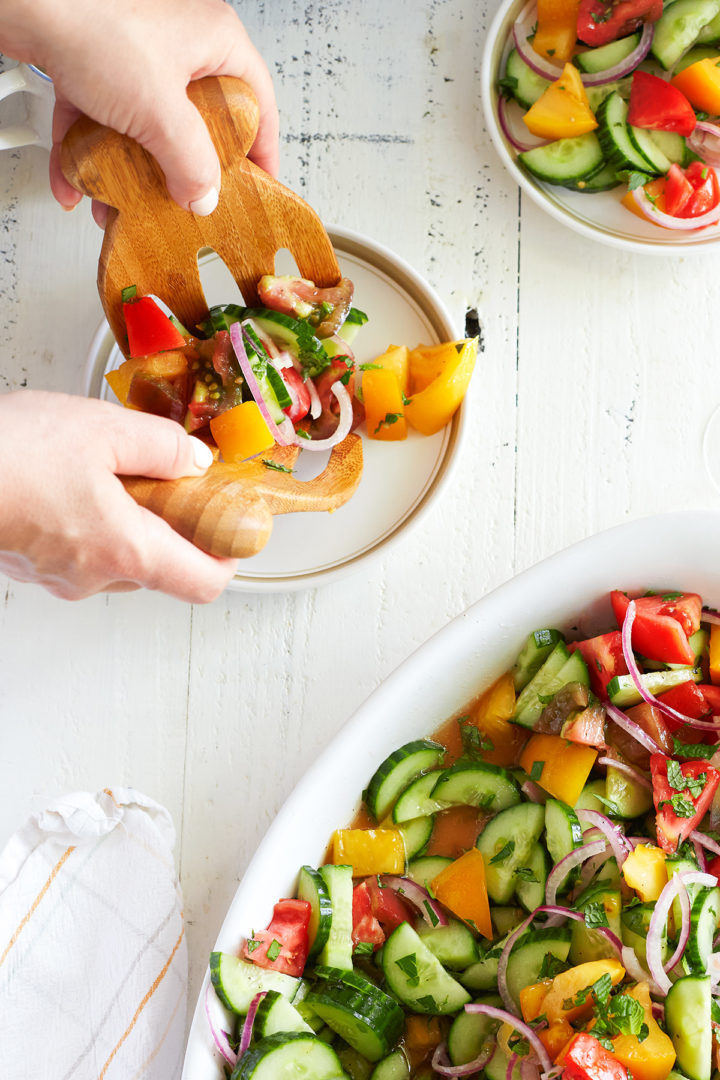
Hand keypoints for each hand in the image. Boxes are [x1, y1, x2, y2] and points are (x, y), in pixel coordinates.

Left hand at [0, 0, 277, 219]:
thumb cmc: (92, 21)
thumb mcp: (159, 110)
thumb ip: (190, 163)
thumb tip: (204, 197)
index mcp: (215, 40)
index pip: (257, 103)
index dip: (260, 150)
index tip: (258, 187)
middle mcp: (179, 42)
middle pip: (196, 123)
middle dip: (179, 170)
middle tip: (182, 200)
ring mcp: (134, 51)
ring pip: (143, 125)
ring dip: (126, 171)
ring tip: (117, 202)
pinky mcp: (91, 61)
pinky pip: (98, 117)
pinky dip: (85, 152)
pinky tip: (73, 182)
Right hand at [0, 391, 236, 601]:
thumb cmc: (6, 453)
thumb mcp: (103, 430)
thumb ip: (163, 447)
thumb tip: (195, 462)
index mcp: (126, 550)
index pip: (204, 583)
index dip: (228, 557)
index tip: (233, 526)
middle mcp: (94, 576)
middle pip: (163, 568)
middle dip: (175, 526)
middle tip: (174, 481)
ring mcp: (58, 577)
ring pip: (119, 559)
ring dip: (130, 523)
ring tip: (115, 472)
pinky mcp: (30, 566)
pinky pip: (80, 552)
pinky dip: (92, 524)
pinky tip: (76, 482)